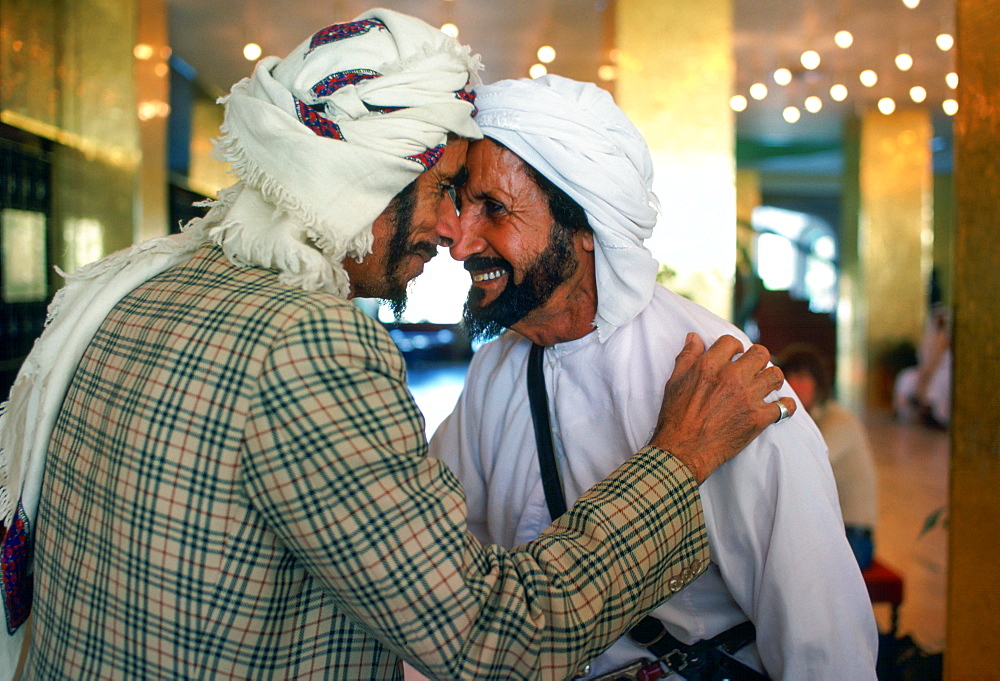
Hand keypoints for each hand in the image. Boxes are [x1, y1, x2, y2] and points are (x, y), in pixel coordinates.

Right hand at [648, 333, 794, 483]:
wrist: (683, 450)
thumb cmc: (675, 417)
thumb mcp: (674, 381)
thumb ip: (687, 356)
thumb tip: (695, 337)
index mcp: (710, 365)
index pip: (732, 342)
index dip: (735, 348)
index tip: (736, 356)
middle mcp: (732, 377)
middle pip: (760, 354)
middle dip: (758, 358)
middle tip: (754, 369)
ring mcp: (748, 397)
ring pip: (775, 375)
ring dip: (772, 378)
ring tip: (766, 385)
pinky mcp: (758, 419)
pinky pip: (784, 407)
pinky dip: (786, 406)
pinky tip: (781, 406)